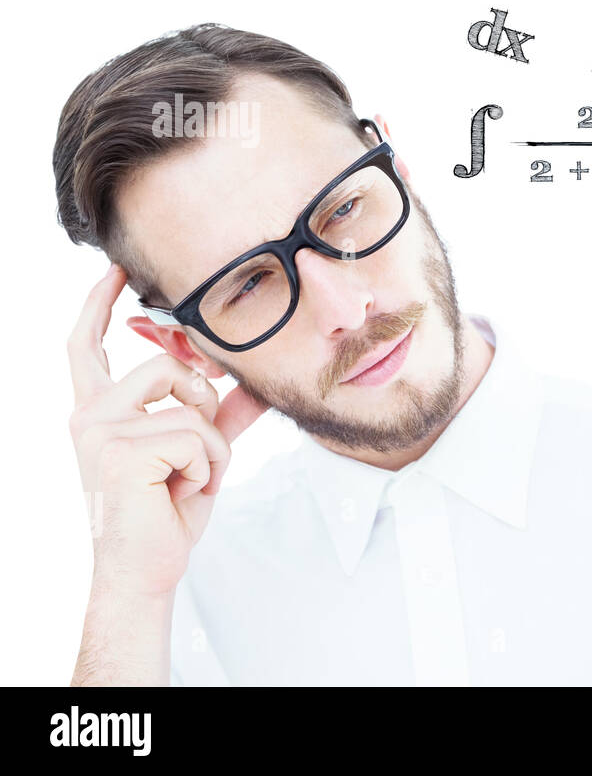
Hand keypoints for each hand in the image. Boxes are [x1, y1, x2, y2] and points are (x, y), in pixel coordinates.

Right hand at [66, 264, 267, 598]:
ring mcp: (99, 431)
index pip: (87, 345)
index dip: (99, 303)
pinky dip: (206, 466)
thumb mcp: (199, 452)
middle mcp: (88, 415)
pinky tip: (178, 492)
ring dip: (208, 446)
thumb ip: (222, 413)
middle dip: (202, 406)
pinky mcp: (121, 450)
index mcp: (97, 410)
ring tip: (183, 479)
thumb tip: (257, 383)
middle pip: (168, 368)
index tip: (115, 270)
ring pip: (190, 405)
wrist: (147, 568)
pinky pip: (196, 435)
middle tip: (190, 457)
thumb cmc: (165, 511)